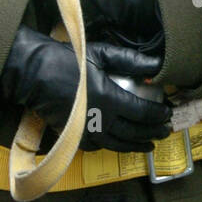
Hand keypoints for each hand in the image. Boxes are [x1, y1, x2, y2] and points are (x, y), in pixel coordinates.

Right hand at [0, 25, 171, 152]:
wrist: (34, 74)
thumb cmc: (68, 60)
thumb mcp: (101, 54)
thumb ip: (131, 60)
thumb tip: (157, 64)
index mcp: (110, 99)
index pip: (142, 113)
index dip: (157, 115)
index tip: (167, 113)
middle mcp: (101, 120)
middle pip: (134, 133)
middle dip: (152, 133)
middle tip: (164, 131)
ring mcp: (86, 132)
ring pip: (118, 144)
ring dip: (136, 145)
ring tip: (149, 145)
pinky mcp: (74, 137)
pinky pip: (98, 147)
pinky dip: (112, 146)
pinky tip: (119, 144)